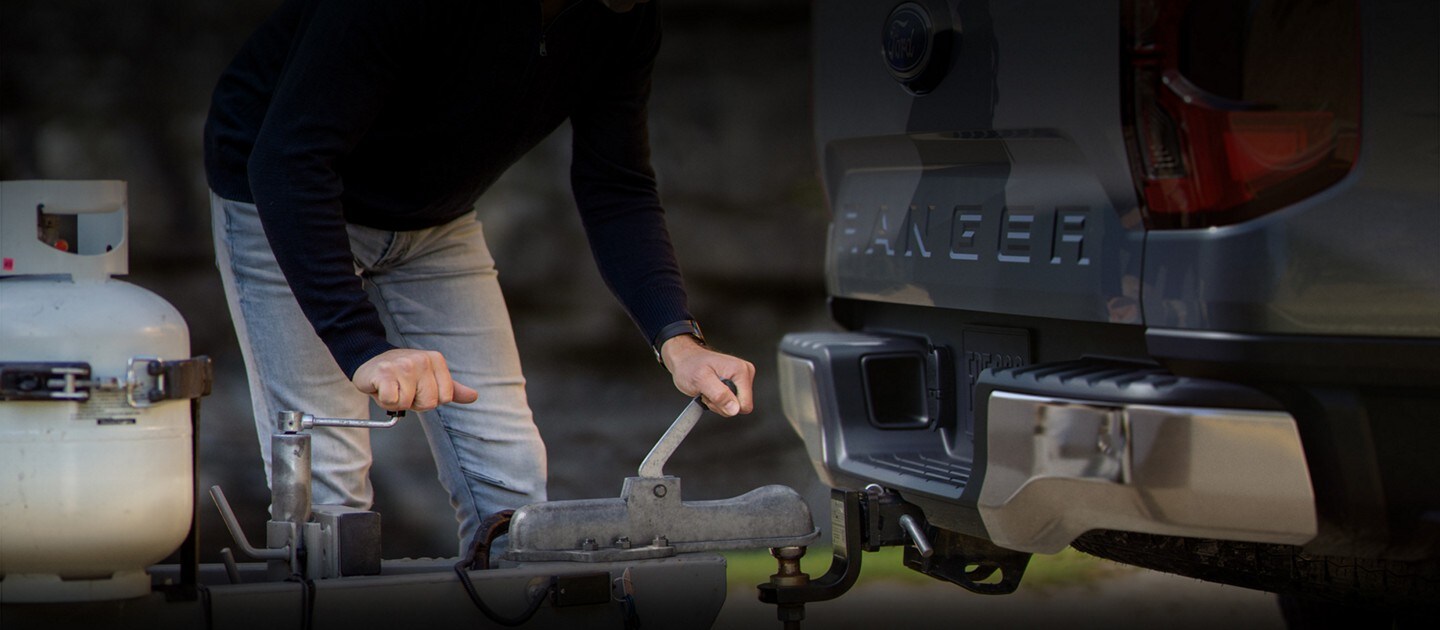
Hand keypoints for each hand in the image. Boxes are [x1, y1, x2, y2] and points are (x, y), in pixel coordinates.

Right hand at [352, 348, 478, 411]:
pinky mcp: (384, 373)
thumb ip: (451, 388)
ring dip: (397, 402)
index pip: (445, 398)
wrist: (370, 360)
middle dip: (414, 402)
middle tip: (403, 389)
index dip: (429, 400)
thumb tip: (473, 396)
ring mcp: (403, 365)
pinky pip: (392, 401)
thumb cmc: (402, 374)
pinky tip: (382, 388)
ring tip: (392, 387)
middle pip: (429, 403)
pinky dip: (385, 401)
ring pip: (409, 403)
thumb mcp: (430, 378)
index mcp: (437, 360)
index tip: (418, 389)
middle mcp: (422, 360)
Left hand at [659, 335, 754, 416]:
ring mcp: (740, 380)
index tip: (713, 395)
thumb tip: (734, 409)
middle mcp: (744, 374)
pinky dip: (717, 402)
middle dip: (721, 405)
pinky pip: (730, 404)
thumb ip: (719, 395)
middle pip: (739, 407)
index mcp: (741, 371)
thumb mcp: (701, 380)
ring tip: (707, 390)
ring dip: (717, 403)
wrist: (684, 359)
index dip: (726, 406)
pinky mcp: (735, 385)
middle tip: (707, 392)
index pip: (745, 405)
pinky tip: (710, 391)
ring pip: (733, 408)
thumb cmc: (690, 365)